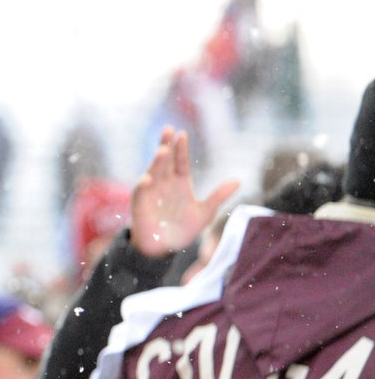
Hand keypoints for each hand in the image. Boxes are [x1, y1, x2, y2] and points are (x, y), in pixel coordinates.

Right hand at [129, 127, 239, 257]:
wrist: (165, 249)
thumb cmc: (182, 230)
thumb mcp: (205, 213)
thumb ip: (218, 196)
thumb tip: (238, 180)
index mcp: (179, 183)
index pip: (179, 161)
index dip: (181, 149)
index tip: (182, 134)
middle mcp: (164, 184)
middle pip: (165, 161)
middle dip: (165, 145)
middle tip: (168, 129)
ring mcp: (151, 193)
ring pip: (153, 172)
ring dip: (156, 162)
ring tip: (162, 150)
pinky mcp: (141, 205)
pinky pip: (140, 193)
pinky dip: (143, 185)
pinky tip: (148, 179)